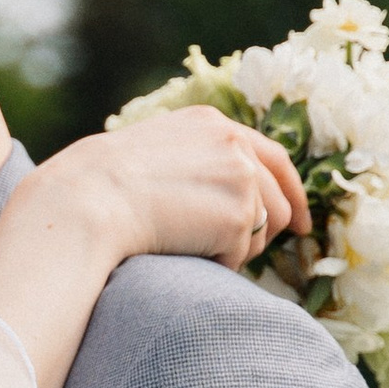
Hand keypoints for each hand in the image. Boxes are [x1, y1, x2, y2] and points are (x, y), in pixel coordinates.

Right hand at [28, 107, 306, 273]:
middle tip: (241, 251)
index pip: (274, 157)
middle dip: (268, 231)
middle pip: (279, 201)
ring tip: (193, 247)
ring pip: (264, 231)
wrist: (88, 199)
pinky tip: (183, 252)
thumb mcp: (154, 151)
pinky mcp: (237, 217)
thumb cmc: (100, 184)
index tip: (300, 220)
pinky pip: (239, 256)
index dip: (292, 192)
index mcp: (213, 124)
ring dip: (236, 249)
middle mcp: (235, 145)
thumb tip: (225, 194)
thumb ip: (195, 160)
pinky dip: (216, 263)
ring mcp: (241, 179)